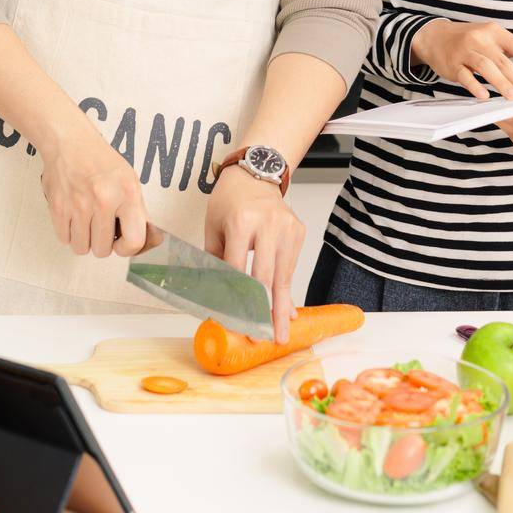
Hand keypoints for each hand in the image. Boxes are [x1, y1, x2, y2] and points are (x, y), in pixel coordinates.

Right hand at [38, 109, 148, 257]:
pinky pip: (65, 239)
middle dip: (102, 242)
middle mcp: (104, 200)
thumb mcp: (130, 180)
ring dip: (85, 239)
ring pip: (82, 248)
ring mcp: (79, 205)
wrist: (70, 142)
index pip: (133, 242)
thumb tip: (150, 240)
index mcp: (127, 193)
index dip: (127, 248)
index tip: (121, 242)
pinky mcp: (58, 207)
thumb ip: (138, 211)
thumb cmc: (101, 161)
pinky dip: (69, 232)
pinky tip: (74, 216)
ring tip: (87, 220)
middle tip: (101, 224)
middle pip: (102, 250)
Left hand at [205, 166, 304, 343]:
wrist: (255, 174)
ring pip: (283, 276)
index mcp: (241, 221)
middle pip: (266, 277)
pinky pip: (291, 266)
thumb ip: (216, 262)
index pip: (238, 270)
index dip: (236, 299)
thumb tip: (217, 298)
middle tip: (265, 337)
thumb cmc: (229, 202)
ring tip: (280, 334)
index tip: (234, 322)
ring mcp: (287, 227)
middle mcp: (268, 223)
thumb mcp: (213, 228)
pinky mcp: (299, 231)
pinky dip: (286, 288)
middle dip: (265, 312)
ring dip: (281, 308)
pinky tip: (286, 309)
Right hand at [411, 18, 512, 102]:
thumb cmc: (473, 38)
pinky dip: (474, 85)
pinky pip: (464, 75)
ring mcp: (465, 51)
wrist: (435, 36)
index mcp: (497, 33)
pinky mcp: (452, 63)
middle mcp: (482, 39)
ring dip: (500, 83)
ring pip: (486, 67)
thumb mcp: (500, 37)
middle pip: (505, 61)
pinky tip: (484, 97)